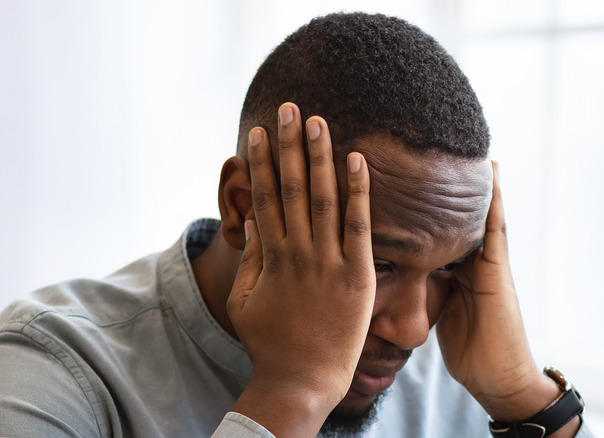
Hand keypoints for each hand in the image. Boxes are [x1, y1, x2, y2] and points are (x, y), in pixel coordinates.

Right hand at [227, 103, 375, 436]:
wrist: (302, 380)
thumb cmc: (271, 343)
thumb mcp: (245, 300)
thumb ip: (250, 260)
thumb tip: (254, 221)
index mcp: (270, 256)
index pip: (264, 197)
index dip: (262, 163)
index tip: (260, 132)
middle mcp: (297, 252)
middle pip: (291, 188)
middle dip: (288, 145)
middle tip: (288, 107)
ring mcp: (328, 263)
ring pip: (322, 198)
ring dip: (319, 156)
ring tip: (316, 121)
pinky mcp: (357, 276)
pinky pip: (358, 226)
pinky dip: (357, 192)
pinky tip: (356, 160)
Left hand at [436, 162, 564, 423]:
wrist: (498, 379)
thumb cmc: (470, 351)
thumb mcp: (442, 315)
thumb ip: (430, 293)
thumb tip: (405, 283)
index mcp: (457, 272)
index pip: (441, 231)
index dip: (429, 206)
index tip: (413, 176)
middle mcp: (473, 262)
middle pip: (459, 216)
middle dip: (453, 186)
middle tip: (441, 147)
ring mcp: (489, 265)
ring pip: (479, 215)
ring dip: (477, 184)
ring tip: (469, 148)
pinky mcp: (499, 271)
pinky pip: (495, 230)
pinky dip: (494, 203)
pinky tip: (491, 178)